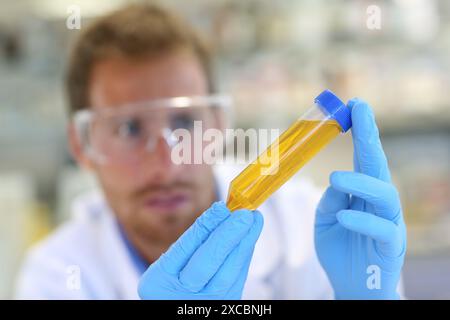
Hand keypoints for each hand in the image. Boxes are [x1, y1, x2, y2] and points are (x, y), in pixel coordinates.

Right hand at [138, 201, 263, 298]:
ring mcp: (204, 303)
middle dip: (228, 235)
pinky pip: (236, 280)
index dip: (206, 226)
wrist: (180, 304)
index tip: (222, 207)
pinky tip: (250, 237)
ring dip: (243, 244)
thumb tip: (222, 212)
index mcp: (159, 280)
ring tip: (254, 220)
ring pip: (227, 274)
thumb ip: (192, 242)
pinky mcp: (224, 304)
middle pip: (206, 264)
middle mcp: (179, 295)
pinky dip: (243, 256)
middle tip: (245, 214)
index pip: (185, 248)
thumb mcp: (168, 264)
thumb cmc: (171, 283)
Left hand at [314, 98, 406, 298]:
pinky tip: (344, 216)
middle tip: (360, 111)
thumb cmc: (340, 247)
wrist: (351, 285)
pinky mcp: (390, 247)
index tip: (355, 105)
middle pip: (378, 165)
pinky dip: (362, 221)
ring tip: (336, 177)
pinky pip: (382, 230)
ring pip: (385, 195)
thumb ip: (330, 200)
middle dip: (370, 137)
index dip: (362, 131)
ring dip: (361, 182)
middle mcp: (379, 202)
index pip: (364, 157)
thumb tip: (335, 183)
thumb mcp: (325, 220)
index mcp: (363, 192)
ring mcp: (388, 223)